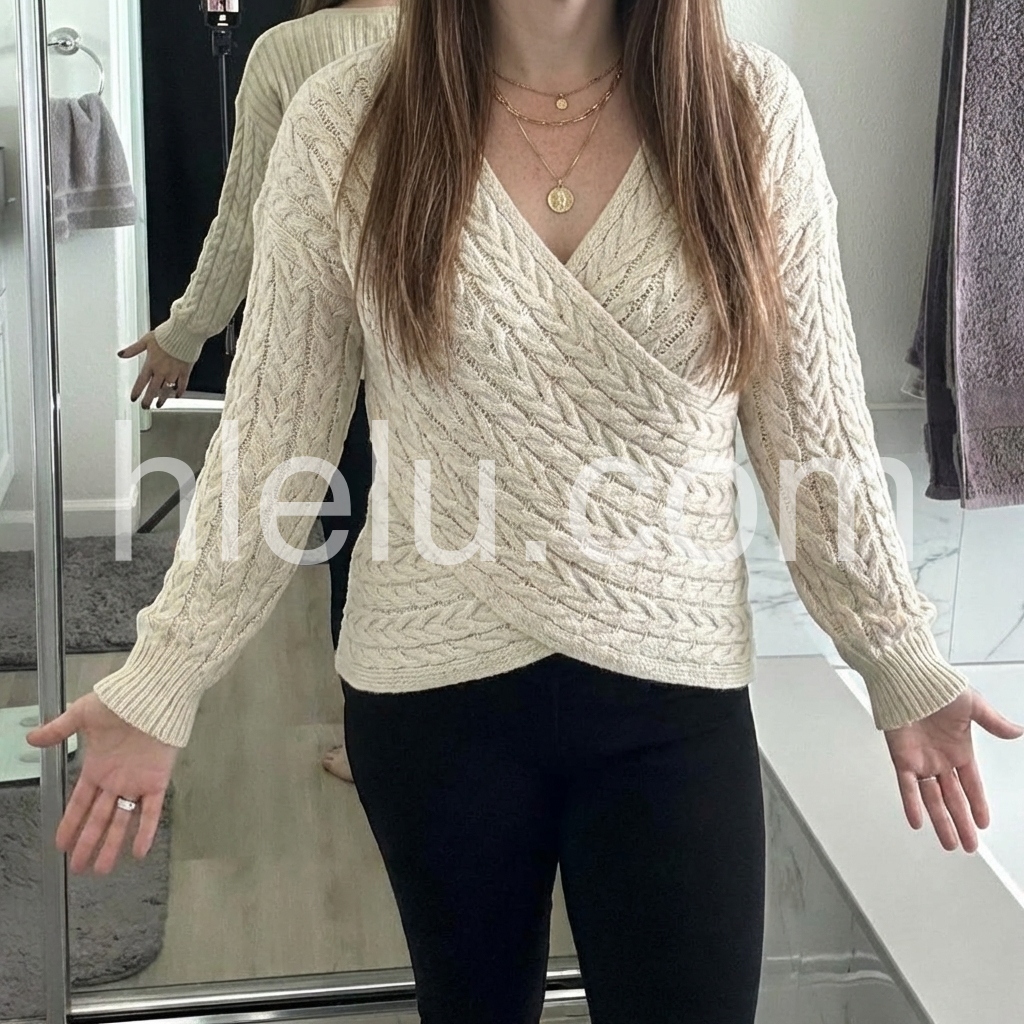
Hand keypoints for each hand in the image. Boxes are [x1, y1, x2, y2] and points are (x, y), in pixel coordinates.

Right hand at [26, 693, 178, 874]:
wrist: (152, 696)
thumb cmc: (119, 701)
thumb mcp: (82, 714)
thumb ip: (59, 730)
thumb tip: (31, 738)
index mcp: (97, 767)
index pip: (80, 803)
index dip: (70, 824)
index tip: (60, 844)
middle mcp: (116, 780)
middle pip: (99, 819)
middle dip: (88, 843)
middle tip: (79, 867)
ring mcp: (136, 782)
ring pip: (122, 821)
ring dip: (112, 844)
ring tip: (102, 869)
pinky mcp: (157, 780)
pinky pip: (151, 811)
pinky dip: (145, 831)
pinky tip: (138, 852)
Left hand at [120, 332, 192, 409]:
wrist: (184, 333)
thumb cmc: (166, 335)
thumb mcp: (146, 340)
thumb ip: (133, 349)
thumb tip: (121, 354)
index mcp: (151, 364)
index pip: (141, 381)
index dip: (136, 391)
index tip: (134, 398)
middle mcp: (162, 371)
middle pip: (153, 390)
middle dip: (148, 400)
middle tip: (145, 407)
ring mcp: (174, 372)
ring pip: (167, 390)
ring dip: (162, 399)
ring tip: (159, 404)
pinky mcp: (185, 371)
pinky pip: (183, 384)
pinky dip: (180, 391)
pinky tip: (178, 395)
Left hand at [885, 689, 1023, 851]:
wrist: (906, 678)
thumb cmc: (937, 686)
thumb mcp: (973, 705)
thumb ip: (993, 722)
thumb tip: (1017, 732)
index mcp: (959, 750)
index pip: (971, 785)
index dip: (978, 804)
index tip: (984, 824)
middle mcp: (940, 760)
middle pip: (953, 798)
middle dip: (962, 823)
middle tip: (969, 846)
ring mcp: (920, 761)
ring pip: (932, 799)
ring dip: (941, 821)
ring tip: (950, 843)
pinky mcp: (901, 757)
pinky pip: (906, 786)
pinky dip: (911, 804)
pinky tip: (918, 822)